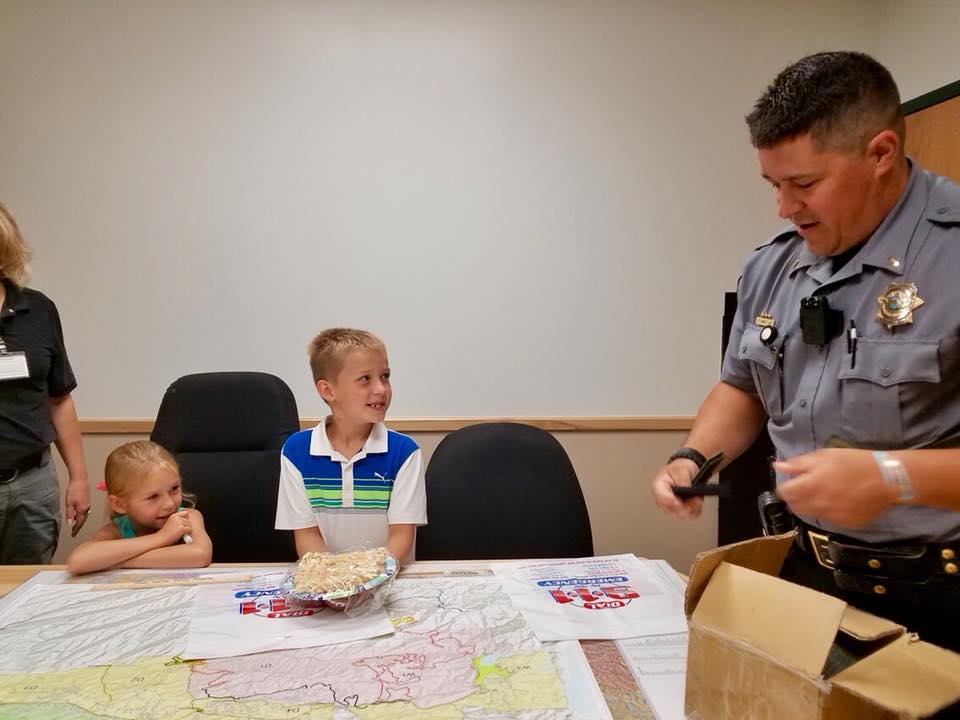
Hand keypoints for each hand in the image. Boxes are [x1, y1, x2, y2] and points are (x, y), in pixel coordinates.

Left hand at [65, 476, 90, 537]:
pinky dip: (81, 515)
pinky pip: (85, 511)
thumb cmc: (74, 490)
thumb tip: (70, 524)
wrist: (80, 480)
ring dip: (80, 521)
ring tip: (74, 524)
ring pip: (84, 516)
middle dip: (78, 526)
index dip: (76, 529)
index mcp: (82, 510)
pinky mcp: (87, 501)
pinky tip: (77, 514)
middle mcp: (87, 508)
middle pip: (83, 520)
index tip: (73, 534)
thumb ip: (70, 514)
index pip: (80, 523)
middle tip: (73, 531)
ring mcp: (88, 505)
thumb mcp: (69, 503)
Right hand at [158, 511, 192, 544]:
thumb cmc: (166, 533)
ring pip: (190, 525)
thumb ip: (178, 520)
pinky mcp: (181, 528)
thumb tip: (188, 521)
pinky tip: (182, 535)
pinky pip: (190, 530)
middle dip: (186, 526)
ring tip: (180, 533)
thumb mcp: (171, 523)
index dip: (186, 519)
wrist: (160, 539)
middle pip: (189, 520)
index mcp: (174, 516)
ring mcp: (179, 522)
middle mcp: (177, 518)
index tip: (183, 524)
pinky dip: (188, 533)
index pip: (186, 513)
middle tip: (180, 531)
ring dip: (187, 530)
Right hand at [651, 459, 703, 519]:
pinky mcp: (679, 510)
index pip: (661, 497)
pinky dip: (694, 511)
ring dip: (691, 510)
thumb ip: (683, 480)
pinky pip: (687, 516)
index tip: (679, 502)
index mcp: (658, 486)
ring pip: (680, 515)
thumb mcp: (682, 469)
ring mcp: (670, 506)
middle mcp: (662, 498)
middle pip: (671, 509)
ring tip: (698, 500)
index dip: (670, 501)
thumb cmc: (681, 467)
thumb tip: (687, 490)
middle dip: (685, 506)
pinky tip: (697, 504)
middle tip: (697, 500)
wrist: (687, 470)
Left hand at [774, 449, 890, 526]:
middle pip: (795, 506)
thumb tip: (779, 466)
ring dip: (811, 504)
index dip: (785, 487)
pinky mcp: (846, 524)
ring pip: (811, 513)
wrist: (887, 479)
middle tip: (807, 487)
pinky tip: (838, 500)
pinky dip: (828, 511)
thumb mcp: (824, 456)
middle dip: (796, 497)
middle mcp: (819, 504)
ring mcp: (833, 517)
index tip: (792, 483)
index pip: (784, 493)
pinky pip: (829, 519)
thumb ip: (798, 464)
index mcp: (810, 486)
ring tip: (824, 493)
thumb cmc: (854, 462)